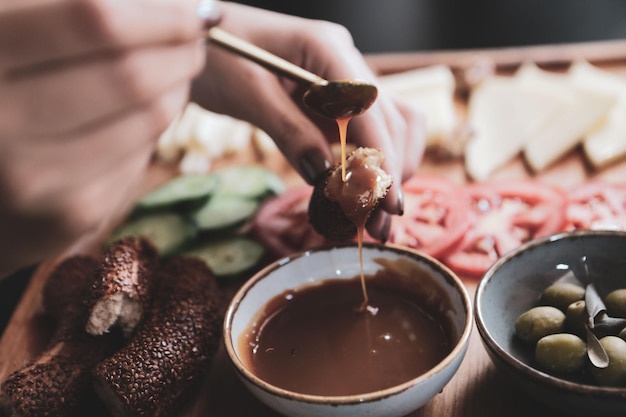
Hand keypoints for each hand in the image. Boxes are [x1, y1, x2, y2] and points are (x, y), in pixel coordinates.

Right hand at [0, 0, 213, 277]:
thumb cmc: (7, 88)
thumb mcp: (17, 29)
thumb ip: (74, 12)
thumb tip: (172, 4)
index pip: (93, 18)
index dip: (161, 15)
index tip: (194, 13)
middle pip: (131, 73)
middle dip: (181, 53)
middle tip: (193, 43)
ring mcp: (32, 174)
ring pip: (150, 117)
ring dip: (177, 89)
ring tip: (174, 72)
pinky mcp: (68, 213)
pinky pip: (142, 155)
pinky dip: (154, 128)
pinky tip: (142, 115)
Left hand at [191, 2, 424, 240]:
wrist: (195, 39)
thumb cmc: (215, 53)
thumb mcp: (247, 93)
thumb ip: (288, 131)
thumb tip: (323, 175)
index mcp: (328, 48)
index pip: (372, 109)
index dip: (385, 159)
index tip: (389, 203)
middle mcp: (346, 62)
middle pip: (391, 121)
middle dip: (390, 175)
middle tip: (378, 228)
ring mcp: (343, 80)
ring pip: (388, 128)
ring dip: (387, 171)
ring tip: (371, 217)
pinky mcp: (333, 100)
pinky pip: (362, 134)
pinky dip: (366, 165)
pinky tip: (356, 193)